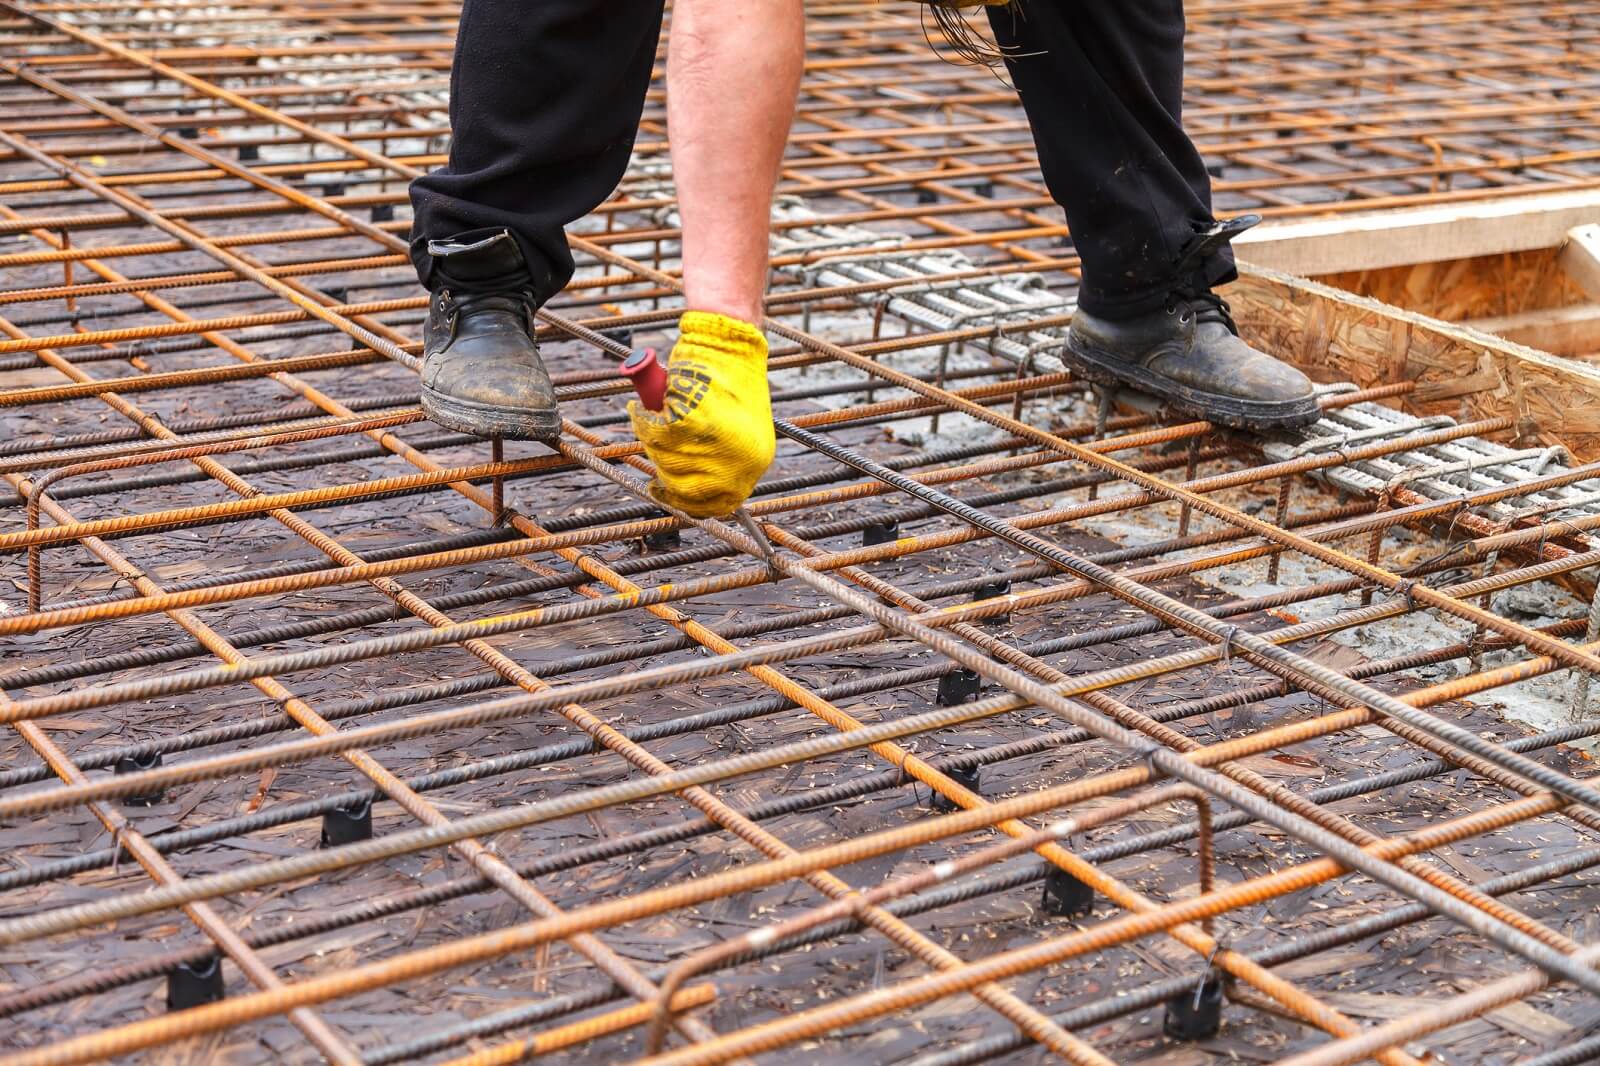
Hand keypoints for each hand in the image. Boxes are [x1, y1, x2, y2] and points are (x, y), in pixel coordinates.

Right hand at [628, 311, 774, 517]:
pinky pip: (654, 435)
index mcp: (756, 461)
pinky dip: (643, 420)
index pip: (718, 504)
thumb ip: (721, 458)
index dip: (688, 503)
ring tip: (650, 416)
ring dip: (651, 439)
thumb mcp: (738, 428)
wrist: (728, 341)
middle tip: (656, 444)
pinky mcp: (690, 423)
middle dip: (663, 469)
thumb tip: (689, 485)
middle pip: (684, 488)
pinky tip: (644, 408)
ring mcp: (715, 444)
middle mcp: (739, 460)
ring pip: (665, 460)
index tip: (667, 493)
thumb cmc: (730, 378)